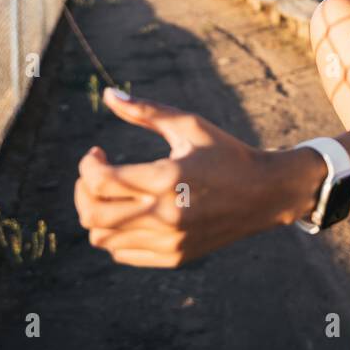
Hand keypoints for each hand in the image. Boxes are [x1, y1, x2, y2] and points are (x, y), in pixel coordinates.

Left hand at [74, 88, 316, 267]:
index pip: (100, 181)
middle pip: (92, 214)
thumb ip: (146, 111)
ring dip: (96, 213)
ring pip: (102, 238)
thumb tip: (108, 94)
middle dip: (83, 190)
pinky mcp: (174, 256)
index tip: (97, 153)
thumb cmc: (226, 153)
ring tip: (111, 195)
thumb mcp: (190, 125)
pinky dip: (115, 234)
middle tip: (96, 174)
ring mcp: (170, 240)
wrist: (266, 193)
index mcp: (167, 178)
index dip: (87, 165)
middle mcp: (166, 215)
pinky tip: (129, 213)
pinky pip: (123, 252)